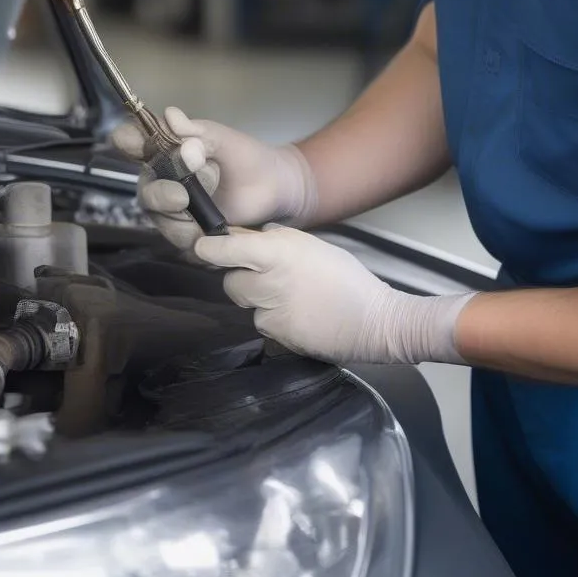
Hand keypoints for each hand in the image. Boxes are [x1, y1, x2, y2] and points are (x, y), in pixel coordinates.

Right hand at [111, 106, 317, 250]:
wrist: (276, 189)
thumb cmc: (247, 158)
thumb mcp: (223, 140)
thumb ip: (196, 131)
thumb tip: (170, 116)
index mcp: (165, 149)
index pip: (132, 141)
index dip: (127, 141)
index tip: (135, 144)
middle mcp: (162, 178)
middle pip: (144, 188)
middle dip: (160, 194)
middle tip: (182, 196)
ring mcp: (173, 207)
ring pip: (159, 218)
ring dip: (178, 220)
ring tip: (204, 219)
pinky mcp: (188, 231)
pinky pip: (179, 239)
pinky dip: (192, 237)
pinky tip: (209, 233)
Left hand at [195, 224, 474, 364]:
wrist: (375, 321)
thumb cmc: (346, 277)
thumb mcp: (311, 245)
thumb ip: (276, 241)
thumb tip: (247, 238)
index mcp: (278, 252)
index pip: (226, 249)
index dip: (210, 249)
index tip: (202, 247)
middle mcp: (268, 282)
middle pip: (231, 282)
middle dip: (241, 279)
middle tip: (265, 277)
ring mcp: (271, 313)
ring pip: (248, 306)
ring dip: (260, 302)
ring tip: (292, 300)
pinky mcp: (277, 338)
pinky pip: (264, 326)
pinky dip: (275, 322)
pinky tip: (298, 318)